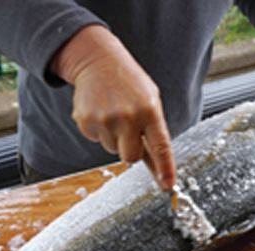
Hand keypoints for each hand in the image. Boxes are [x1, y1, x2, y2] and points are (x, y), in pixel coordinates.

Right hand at [51, 25, 175, 189]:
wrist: (98, 60)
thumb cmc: (129, 83)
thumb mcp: (150, 100)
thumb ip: (154, 131)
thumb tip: (158, 167)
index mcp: (149, 110)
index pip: (161, 147)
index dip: (165, 169)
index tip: (168, 185)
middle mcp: (128, 117)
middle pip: (131, 158)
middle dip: (131, 150)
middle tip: (128, 129)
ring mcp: (105, 120)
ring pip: (112, 150)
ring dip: (114, 137)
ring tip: (113, 112)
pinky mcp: (86, 121)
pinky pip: (96, 140)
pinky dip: (99, 130)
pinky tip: (101, 111)